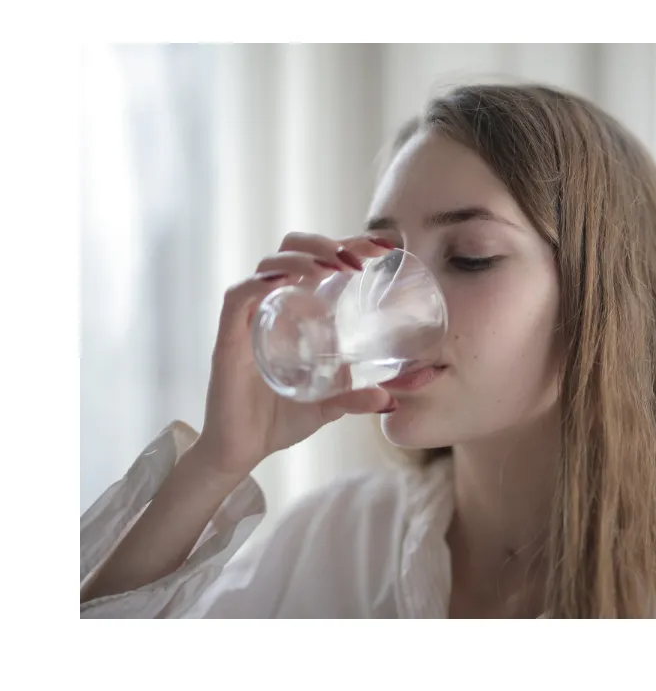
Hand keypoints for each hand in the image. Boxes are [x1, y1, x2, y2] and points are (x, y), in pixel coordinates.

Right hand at [194, 232, 396, 475]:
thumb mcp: (329, 406)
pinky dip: (260, 283)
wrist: (242, 451)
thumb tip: (389, 399)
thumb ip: (356, 397)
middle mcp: (272, 306)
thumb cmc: (280, 419)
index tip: (382, 247)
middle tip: (358, 260)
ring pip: (268, 265)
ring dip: (302, 257)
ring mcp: (249, 319)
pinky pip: (238, 297)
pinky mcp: (228, 338)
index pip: (319, 260)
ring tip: (332, 267)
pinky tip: (285, 281)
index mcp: (296, 311)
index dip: (348, 244)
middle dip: (325, 243)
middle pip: (291, 250)